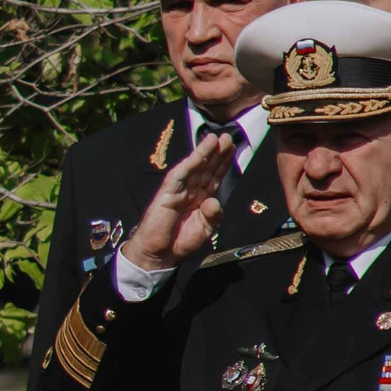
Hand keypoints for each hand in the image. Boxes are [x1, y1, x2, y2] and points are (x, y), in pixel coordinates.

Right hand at [123, 132, 231, 271]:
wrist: (159, 254)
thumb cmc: (180, 241)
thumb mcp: (206, 229)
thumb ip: (213, 215)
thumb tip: (213, 201)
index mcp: (202, 198)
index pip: (214, 176)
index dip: (223, 162)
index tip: (233, 148)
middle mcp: (191, 191)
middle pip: (206, 168)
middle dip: (217, 152)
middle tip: (227, 137)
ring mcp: (178, 191)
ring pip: (193, 168)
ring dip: (204, 153)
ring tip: (215, 139)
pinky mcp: (166, 194)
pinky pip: (179, 176)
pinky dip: (189, 165)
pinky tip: (198, 155)